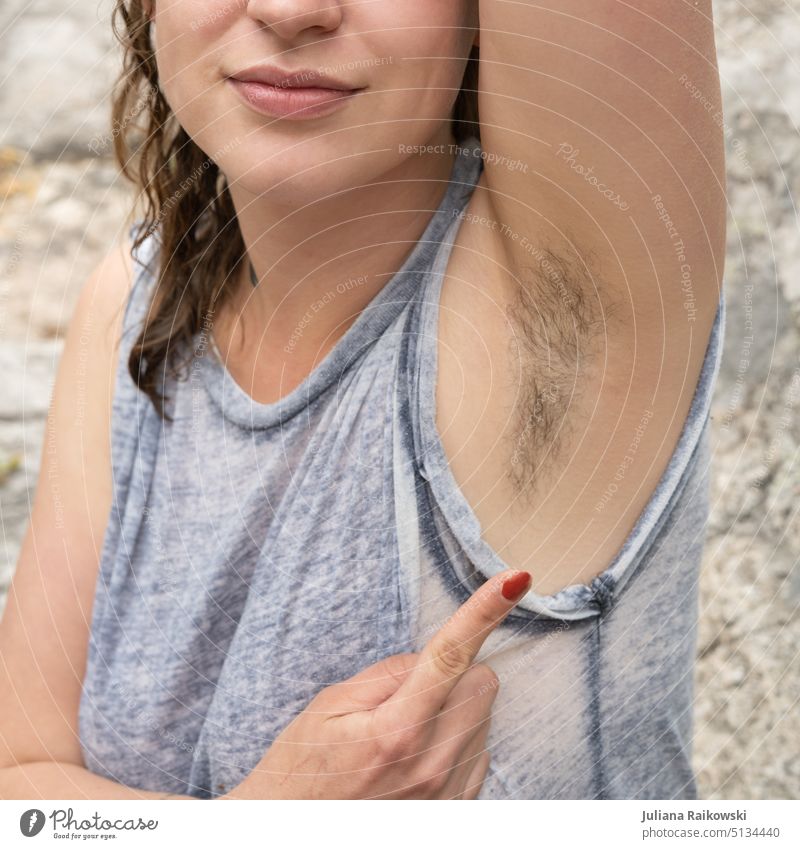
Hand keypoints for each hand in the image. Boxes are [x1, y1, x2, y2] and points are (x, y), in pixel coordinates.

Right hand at [223, 568, 532, 799]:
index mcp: (396, 730)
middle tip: (403, 697)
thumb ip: (388, 674)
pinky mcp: (456, 811)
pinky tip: (413, 759)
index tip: (513, 580)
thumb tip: (432, 658)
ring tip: (400, 737)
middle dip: (453, 675)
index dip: (483, 612)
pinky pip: (478, 752)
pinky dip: (454, 742)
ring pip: (482, 717)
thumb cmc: (302, 769)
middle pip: (482, 683)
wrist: (291, 837)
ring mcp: (447, 794)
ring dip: (452, 710)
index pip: (450, 655)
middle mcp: (432, 765)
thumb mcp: (329, 707)